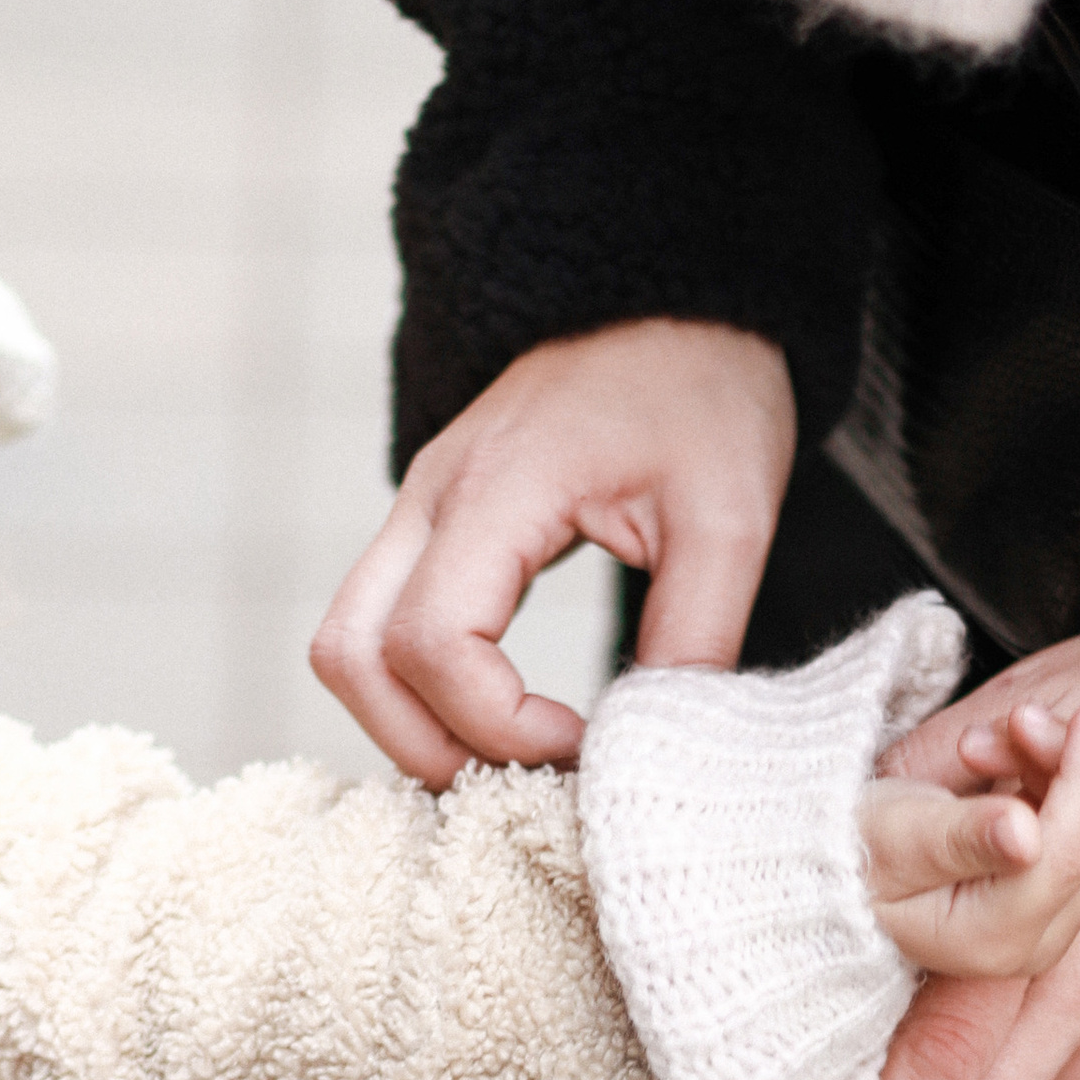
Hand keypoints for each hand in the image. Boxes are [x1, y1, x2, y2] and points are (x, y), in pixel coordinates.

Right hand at [312, 318, 795, 787]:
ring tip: (518, 759)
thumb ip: (696, 631)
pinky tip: (508, 721)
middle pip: (350, 657)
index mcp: (496, 488)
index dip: (499, 726)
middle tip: (534, 780)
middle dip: (431, 746)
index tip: (587, 745)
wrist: (676, 299)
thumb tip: (653, 745)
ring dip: (413, 726)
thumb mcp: (731, 513)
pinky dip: (423, 694)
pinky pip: (382, 628)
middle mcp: (431, 499)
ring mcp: (420, 511)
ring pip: (348, 649)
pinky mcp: (434, 528)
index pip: (432, 643)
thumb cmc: (703, 388)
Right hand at [856, 699, 1079, 977]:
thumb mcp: (896, 837)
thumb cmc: (852, 853)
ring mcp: (1046, 928)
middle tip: (1012, 718)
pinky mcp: (1050, 903)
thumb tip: (1025, 836)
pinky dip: (1047, 782)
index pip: (1070, 855)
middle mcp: (1031, 947)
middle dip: (1070, 767)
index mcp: (991, 939)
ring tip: (978, 743)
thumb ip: (962, 838)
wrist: (836, 871)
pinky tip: (993, 763)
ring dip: (1054, 768)